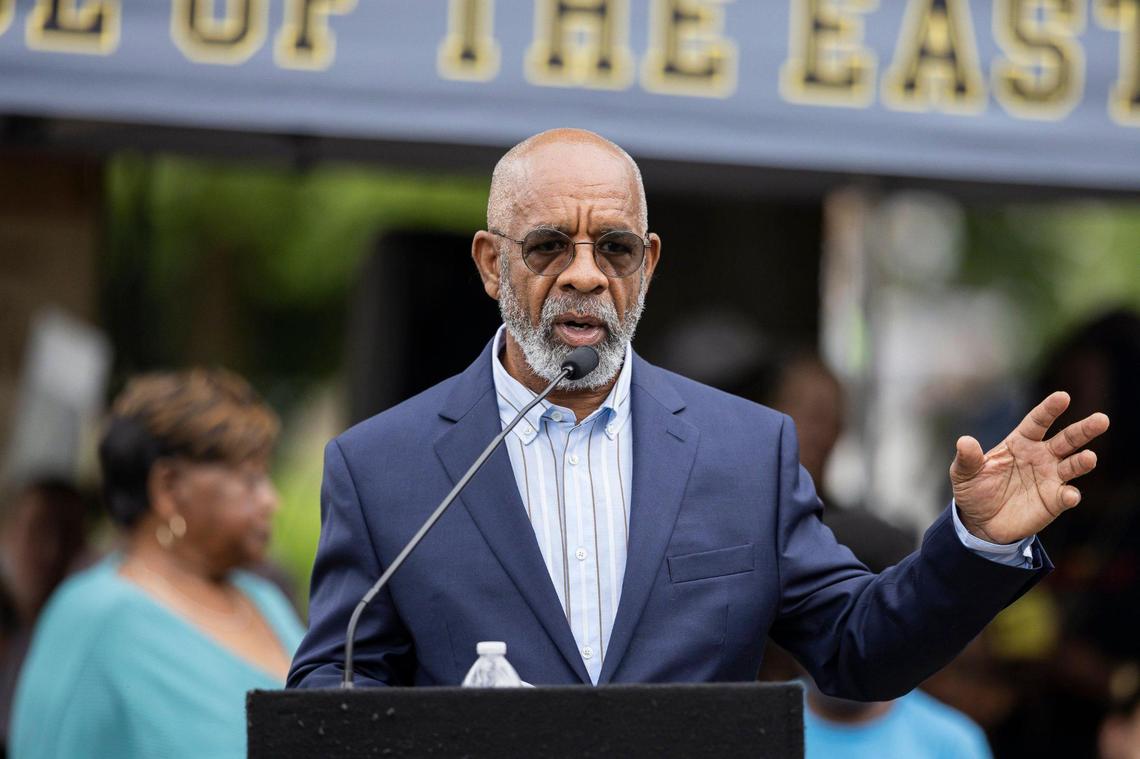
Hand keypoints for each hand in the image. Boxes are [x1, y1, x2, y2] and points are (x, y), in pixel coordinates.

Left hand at [950, 391, 1109, 544]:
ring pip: (1073, 465)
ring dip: (1082, 461)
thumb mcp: (964, 474)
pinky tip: (1069, 495)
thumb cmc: (975, 490)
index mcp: (1020, 442)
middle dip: (1084, 429)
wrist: (980, 522)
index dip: (1049, 409)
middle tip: (1101, 419)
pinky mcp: (1054, 501)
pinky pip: (1067, 496)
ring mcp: (1051, 478)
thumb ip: (967, 458)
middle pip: (1067, 439)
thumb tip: (964, 441)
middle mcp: (1041, 456)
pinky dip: (1070, 495)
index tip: (1062, 397)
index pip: (1038, 422)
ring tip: (1089, 457)